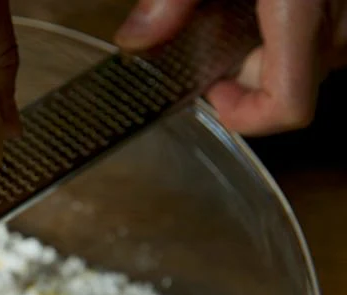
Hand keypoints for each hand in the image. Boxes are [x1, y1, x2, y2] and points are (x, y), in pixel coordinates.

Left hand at [114, 0, 346, 135]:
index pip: (289, 106)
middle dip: (248, 72)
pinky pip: (328, 24)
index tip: (212, 95)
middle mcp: (340, 14)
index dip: (247, 116)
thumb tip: (135, 41)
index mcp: (303, 11)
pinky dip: (296, 23)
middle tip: (213, 40)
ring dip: (273, 46)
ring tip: (240, 8)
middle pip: (296, 81)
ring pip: (315, 54)